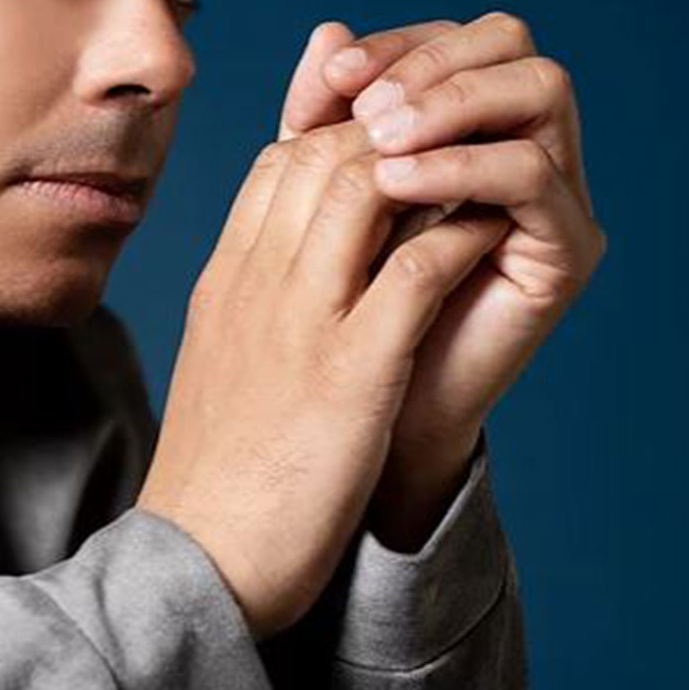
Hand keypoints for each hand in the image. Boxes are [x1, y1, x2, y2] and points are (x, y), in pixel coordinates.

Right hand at [137, 119, 510, 639]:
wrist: (196, 557)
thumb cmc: (220, 471)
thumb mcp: (223, 360)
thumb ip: (257, 299)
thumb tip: (293, 261)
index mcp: (226, 279)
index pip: (280, 159)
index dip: (349, 132)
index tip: (407, 148)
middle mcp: (255, 281)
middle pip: (323, 152)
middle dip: (398, 132)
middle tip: (460, 150)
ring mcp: (299, 321)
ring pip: (366, 187)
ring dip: (431, 166)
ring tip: (480, 176)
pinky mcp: (350, 372)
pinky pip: (414, 270)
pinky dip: (459, 237)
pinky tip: (492, 235)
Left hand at [278, 12, 607, 547]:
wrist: (350, 430)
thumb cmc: (327, 317)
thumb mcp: (309, 204)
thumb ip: (319, 122)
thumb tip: (324, 30)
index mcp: (459, 129)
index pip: (446, 40)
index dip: (389, 46)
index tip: (328, 77)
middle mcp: (514, 149)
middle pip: (508, 43)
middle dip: (427, 61)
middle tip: (362, 105)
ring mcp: (548, 197)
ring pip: (539, 89)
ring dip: (450, 100)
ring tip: (379, 138)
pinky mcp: (563, 250)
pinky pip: (534, 174)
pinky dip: (465, 164)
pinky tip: (397, 184)